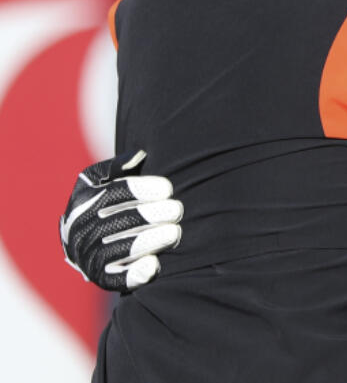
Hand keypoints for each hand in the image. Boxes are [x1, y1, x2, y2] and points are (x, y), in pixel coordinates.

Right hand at [59, 150, 182, 291]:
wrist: (89, 240)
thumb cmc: (106, 202)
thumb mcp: (103, 180)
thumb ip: (118, 167)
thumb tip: (138, 156)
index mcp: (82, 202)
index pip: (112, 194)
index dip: (141, 190)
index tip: (167, 188)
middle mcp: (79, 231)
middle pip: (118, 222)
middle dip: (152, 215)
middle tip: (177, 210)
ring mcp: (87, 257)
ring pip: (119, 250)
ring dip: (150, 241)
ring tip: (173, 232)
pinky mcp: (99, 279)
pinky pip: (115, 280)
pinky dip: (134, 274)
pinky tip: (154, 263)